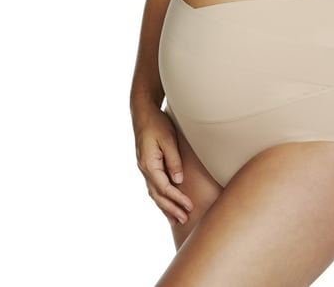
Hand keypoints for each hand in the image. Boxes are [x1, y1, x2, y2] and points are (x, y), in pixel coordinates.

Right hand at [133, 104, 193, 225]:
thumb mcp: (168, 139)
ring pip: (154, 193)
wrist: (143, 112)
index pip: (164, 188)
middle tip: (184, 220)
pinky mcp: (147, 164)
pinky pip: (153, 186)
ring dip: (165, 207)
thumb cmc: (157, 123)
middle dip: (171, 209)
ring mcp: (144, 167)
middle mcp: (144, 169)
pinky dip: (160, 197)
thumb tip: (178, 181)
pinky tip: (166, 203)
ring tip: (175, 220)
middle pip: (157, 195)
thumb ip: (174, 160)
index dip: (177, 199)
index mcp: (148, 164)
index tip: (189, 207)